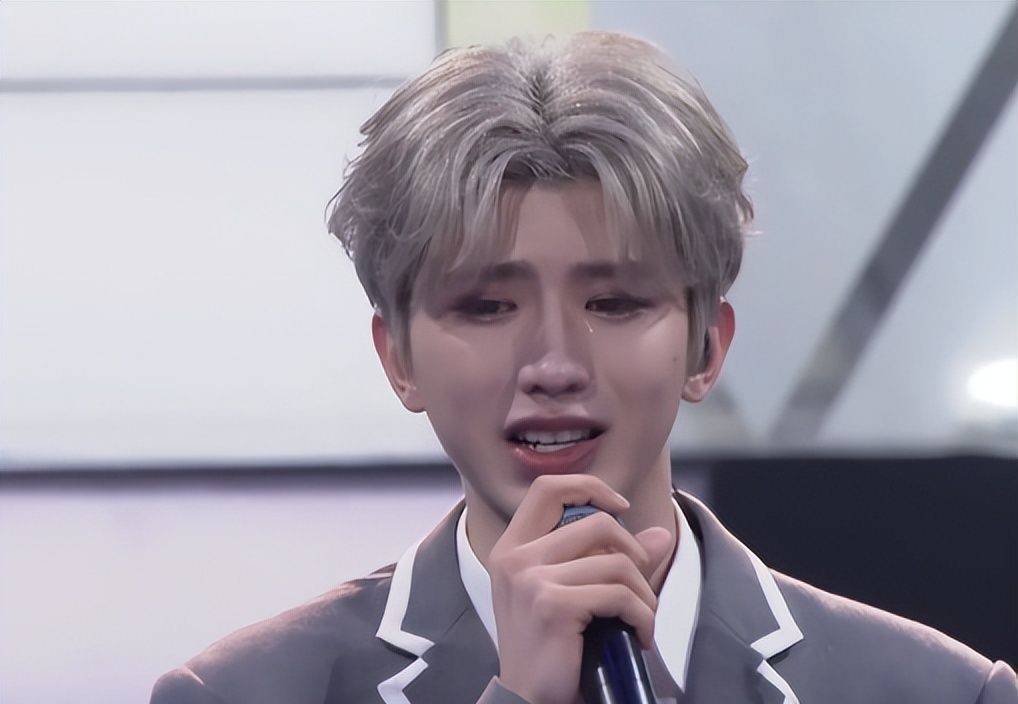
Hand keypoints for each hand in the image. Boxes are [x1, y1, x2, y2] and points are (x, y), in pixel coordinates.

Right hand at [487, 474, 673, 703]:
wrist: (529, 700)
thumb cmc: (551, 648)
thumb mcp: (571, 594)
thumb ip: (608, 558)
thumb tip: (660, 534)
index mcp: (512, 548)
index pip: (548, 488)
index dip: (589, 487)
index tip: (619, 509)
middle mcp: (516, 558)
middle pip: (597, 523)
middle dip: (634, 554)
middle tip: (639, 587)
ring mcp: (531, 580)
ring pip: (617, 562)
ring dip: (643, 595)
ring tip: (641, 619)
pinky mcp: (553, 605)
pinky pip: (620, 594)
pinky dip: (642, 616)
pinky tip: (638, 636)